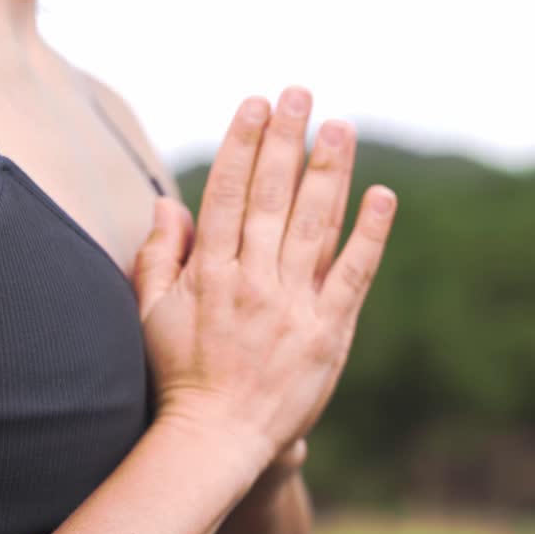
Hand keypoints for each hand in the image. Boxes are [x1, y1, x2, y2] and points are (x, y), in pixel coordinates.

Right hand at [132, 86, 395, 458]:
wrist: (218, 440)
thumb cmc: (180, 377)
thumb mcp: (152, 315)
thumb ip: (159, 257)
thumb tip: (168, 202)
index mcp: (210, 273)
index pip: (226, 193)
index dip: (242, 144)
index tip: (256, 103)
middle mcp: (253, 281)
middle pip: (271, 197)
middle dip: (287, 140)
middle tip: (301, 92)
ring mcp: (293, 306)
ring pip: (314, 225)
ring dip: (329, 172)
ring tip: (341, 126)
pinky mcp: (329, 332)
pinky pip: (353, 274)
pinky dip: (370, 235)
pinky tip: (382, 196)